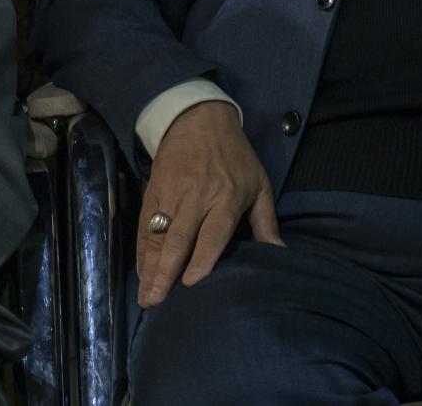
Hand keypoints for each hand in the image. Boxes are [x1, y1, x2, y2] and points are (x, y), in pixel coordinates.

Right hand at [137, 100, 280, 308]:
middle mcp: (196, 199)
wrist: (198, 119)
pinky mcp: (152, 193)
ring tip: (146, 297)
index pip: (213, 232)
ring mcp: (171, 196)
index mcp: (226, 197)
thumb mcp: (259, 183)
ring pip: (158, 236)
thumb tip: (280, 254)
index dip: (201, 257)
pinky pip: (145, 227)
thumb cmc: (235, 156)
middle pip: (179, 239)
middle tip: (157, 301)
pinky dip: (141, 251)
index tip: (190, 282)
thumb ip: (266, 222)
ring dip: (150, 268)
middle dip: (166, 272)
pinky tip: (142, 272)